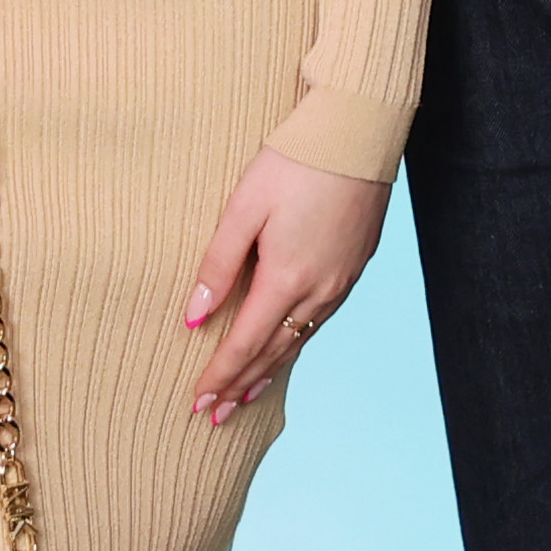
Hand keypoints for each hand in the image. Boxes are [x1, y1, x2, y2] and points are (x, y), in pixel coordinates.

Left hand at [182, 147, 385, 419]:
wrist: (357, 135)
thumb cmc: (294, 162)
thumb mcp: (244, 205)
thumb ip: (219, 263)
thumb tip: (194, 316)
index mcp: (286, 277)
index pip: (244, 343)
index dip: (220, 375)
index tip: (198, 403)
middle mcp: (318, 291)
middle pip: (273, 353)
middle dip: (241, 386)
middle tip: (215, 415)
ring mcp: (341, 283)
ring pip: (299, 340)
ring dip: (269, 372)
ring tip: (245, 397)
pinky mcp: (354, 269)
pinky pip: (318, 321)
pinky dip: (295, 344)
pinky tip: (285, 349)